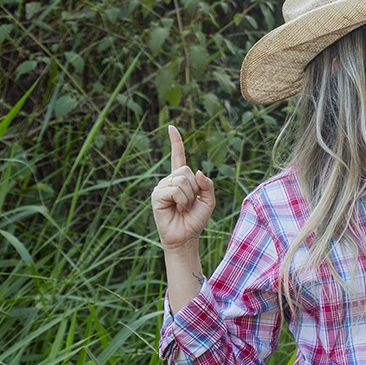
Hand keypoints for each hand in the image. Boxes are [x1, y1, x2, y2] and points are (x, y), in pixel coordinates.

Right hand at [151, 125, 215, 249]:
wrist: (186, 236)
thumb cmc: (196, 219)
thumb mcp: (209, 200)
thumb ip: (207, 184)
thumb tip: (197, 171)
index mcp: (181, 179)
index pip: (178, 157)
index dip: (176, 143)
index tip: (171, 127)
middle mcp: (169, 180)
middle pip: (186, 170)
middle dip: (194, 188)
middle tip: (189, 203)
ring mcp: (161, 187)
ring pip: (182, 180)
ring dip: (188, 197)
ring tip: (183, 208)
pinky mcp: (156, 196)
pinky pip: (175, 190)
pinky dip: (181, 201)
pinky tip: (176, 210)